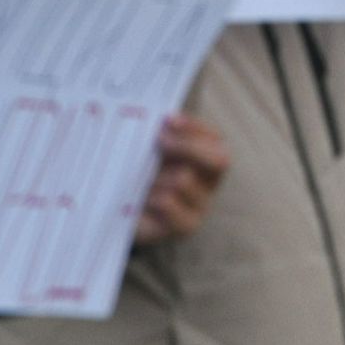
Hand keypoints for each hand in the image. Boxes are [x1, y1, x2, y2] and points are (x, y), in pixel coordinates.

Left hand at [135, 112, 227, 246]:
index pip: (215, 139)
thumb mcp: (153, 154)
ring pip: (184, 179)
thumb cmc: (142, 180)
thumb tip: (162, 118)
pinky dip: (151, 198)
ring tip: (143, 183)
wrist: (125, 217)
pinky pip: (168, 203)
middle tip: (159, 140)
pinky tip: (142, 202)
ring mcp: (201, 207)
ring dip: (159, 177)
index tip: (168, 120)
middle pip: (219, 160)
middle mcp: (210, 184)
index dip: (194, 128)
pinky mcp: (185, 227)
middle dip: (188, 146)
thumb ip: (163, 136)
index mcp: (207, 161)